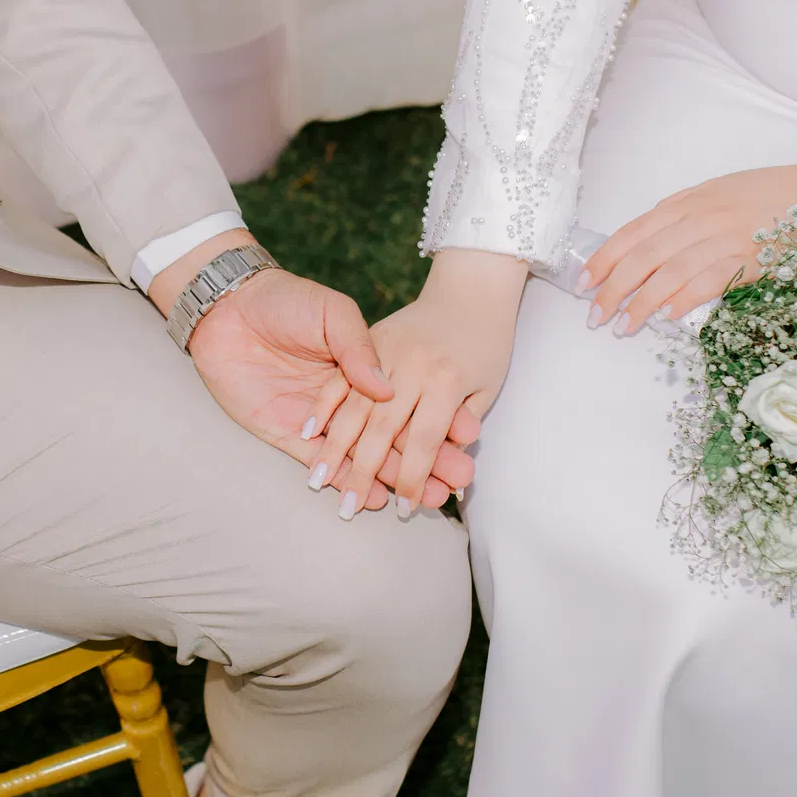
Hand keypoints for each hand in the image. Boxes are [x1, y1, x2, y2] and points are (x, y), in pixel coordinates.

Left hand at [156, 232, 475, 505]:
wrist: (226, 307)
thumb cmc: (284, 300)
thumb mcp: (332, 313)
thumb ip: (358, 348)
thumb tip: (387, 388)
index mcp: (364, 368)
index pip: (408, 402)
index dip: (439, 420)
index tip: (468, 439)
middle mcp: (347, 400)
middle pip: (394, 437)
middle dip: (429, 460)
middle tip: (460, 481)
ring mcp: (320, 422)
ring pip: (365, 458)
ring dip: (397, 479)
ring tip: (430, 500)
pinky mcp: (287, 435)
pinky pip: (323, 465)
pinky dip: (350, 483)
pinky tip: (380, 500)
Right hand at [319, 250, 527, 517]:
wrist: (473, 285)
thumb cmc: (488, 343)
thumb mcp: (488, 384)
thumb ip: (462, 421)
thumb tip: (448, 467)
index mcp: (447, 381)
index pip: (424, 441)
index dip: (412, 478)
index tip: (403, 509)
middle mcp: (414, 366)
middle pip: (382, 430)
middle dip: (363, 474)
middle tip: (347, 511)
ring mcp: (388, 349)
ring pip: (354, 405)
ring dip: (333, 447)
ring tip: (316, 482)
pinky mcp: (369, 336)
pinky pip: (339, 375)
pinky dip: (323, 405)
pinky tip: (307, 432)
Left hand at [580, 156, 796, 331]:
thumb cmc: (774, 195)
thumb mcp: (720, 192)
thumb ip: (684, 213)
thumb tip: (649, 239)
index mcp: (689, 201)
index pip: (633, 232)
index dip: (604, 258)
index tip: (583, 282)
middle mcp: (701, 217)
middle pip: (643, 255)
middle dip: (613, 286)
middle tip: (594, 314)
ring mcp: (726, 237)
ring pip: (669, 272)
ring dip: (641, 302)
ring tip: (622, 325)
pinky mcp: (752, 258)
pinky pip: (708, 281)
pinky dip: (683, 299)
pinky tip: (666, 316)